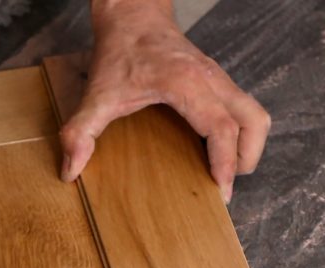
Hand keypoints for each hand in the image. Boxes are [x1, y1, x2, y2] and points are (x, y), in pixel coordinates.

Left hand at [60, 2, 270, 201]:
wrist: (132, 15)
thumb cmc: (119, 52)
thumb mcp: (96, 95)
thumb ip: (80, 132)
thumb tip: (70, 170)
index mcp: (187, 84)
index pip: (221, 127)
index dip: (225, 162)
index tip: (220, 192)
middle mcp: (211, 80)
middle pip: (253, 122)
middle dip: (244, 160)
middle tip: (222, 190)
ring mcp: (219, 79)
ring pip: (254, 115)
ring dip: (247, 148)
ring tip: (224, 173)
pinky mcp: (218, 82)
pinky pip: (243, 110)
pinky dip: (239, 135)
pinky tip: (215, 154)